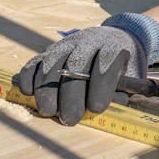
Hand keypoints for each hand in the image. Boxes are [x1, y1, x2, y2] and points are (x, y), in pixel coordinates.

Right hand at [18, 26, 146, 124]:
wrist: (110, 40)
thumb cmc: (120, 66)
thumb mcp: (129, 76)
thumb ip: (119, 93)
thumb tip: (100, 110)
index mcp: (113, 47)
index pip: (106, 62)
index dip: (100, 87)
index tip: (96, 109)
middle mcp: (88, 42)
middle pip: (75, 65)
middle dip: (70, 95)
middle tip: (70, 118)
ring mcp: (65, 45)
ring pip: (51, 63)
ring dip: (46, 90)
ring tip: (48, 111)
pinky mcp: (48, 51)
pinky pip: (34, 62)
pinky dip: (29, 78)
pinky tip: (30, 94)